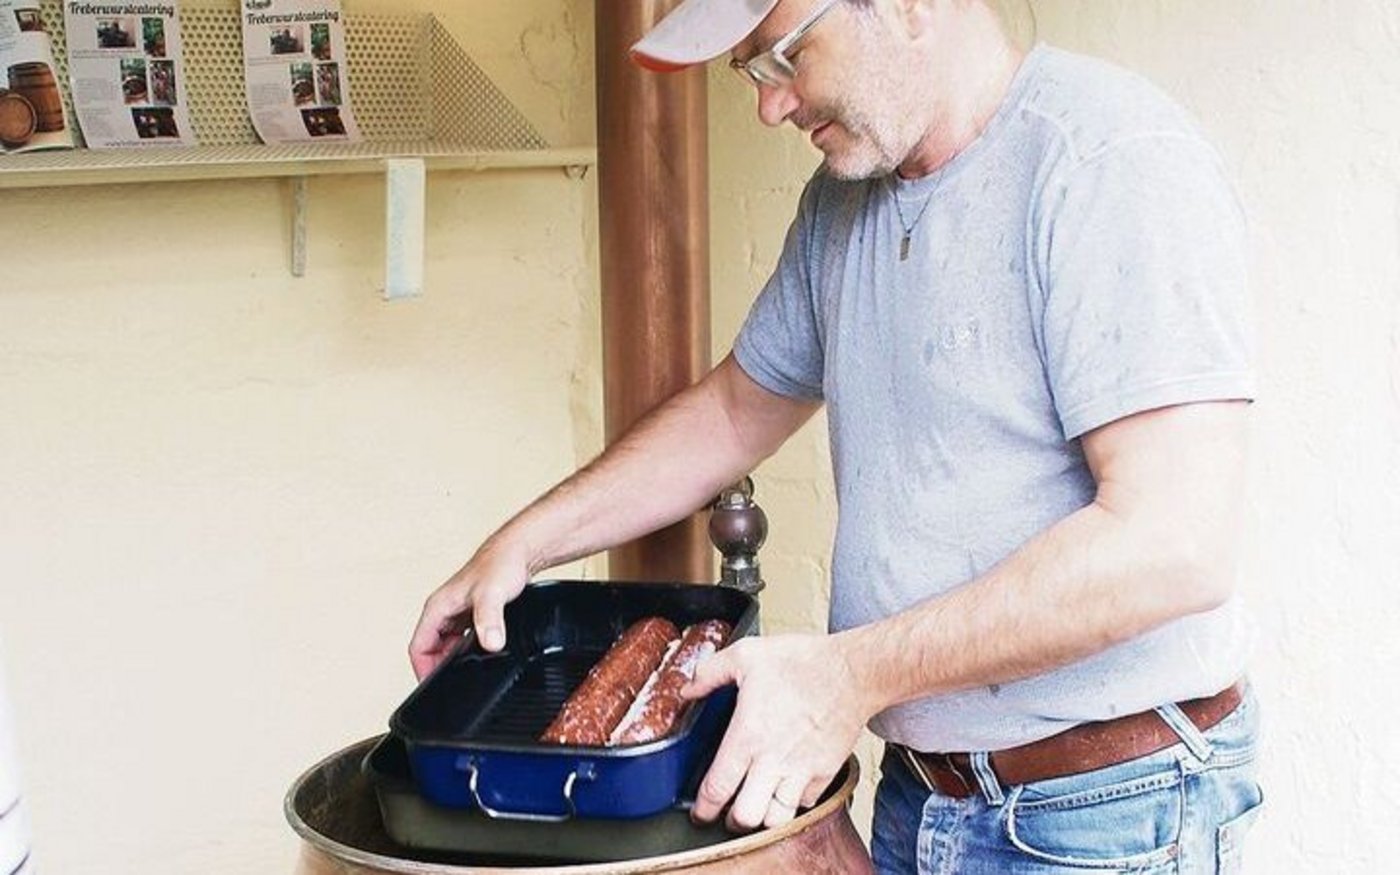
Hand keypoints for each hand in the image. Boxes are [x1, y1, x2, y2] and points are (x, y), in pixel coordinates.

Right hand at [408, 540, 530, 678]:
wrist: (519, 552)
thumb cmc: (500, 563)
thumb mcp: (492, 594)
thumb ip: (489, 620)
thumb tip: (489, 643)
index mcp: (437, 607)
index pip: (418, 647)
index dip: (422, 671)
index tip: (433, 688)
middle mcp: (444, 611)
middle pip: (431, 650)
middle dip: (441, 669)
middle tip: (456, 686)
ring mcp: (458, 614)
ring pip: (448, 646)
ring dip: (456, 660)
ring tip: (470, 674)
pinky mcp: (474, 615)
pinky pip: (464, 640)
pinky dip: (470, 652)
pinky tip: (485, 657)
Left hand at [683, 632, 875, 830]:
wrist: (853, 671)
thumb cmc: (803, 662)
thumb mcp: (747, 655)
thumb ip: (710, 673)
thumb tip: (687, 689)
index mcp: (748, 735)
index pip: (717, 789)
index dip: (702, 809)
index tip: (699, 812)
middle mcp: (773, 760)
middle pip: (745, 817)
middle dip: (731, 820)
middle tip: (727, 811)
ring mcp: (802, 770)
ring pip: (776, 820)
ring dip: (763, 818)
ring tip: (756, 805)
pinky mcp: (826, 773)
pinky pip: (805, 804)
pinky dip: (793, 803)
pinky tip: (785, 789)